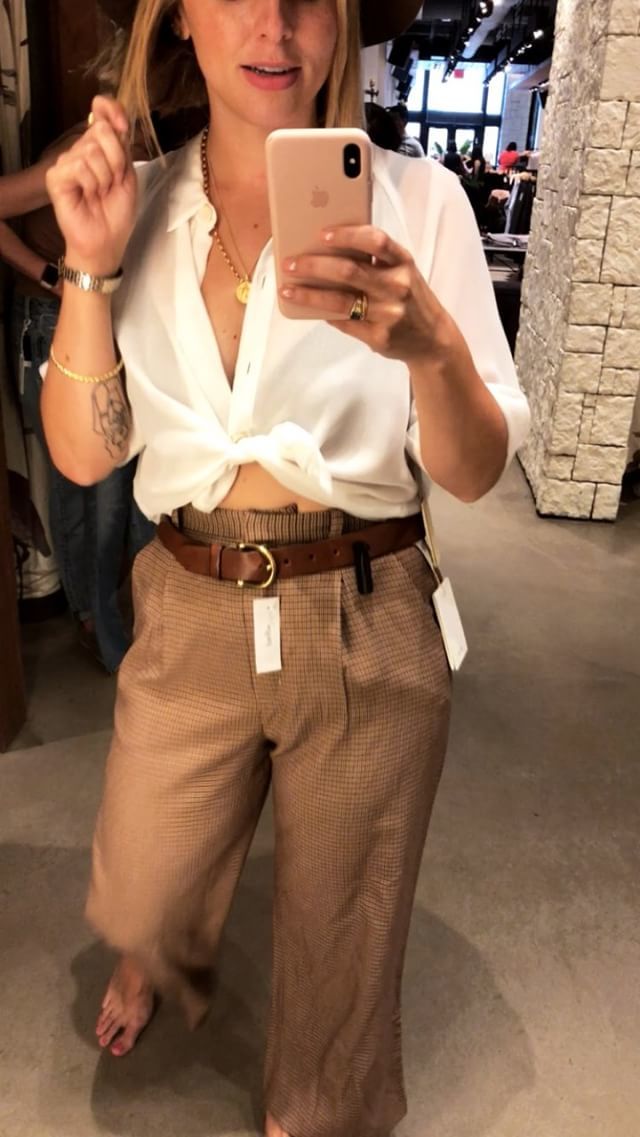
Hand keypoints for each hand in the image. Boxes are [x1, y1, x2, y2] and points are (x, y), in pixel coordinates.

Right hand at [46, 95, 136, 277]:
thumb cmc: (117, 212)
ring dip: (104, 177)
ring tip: (100, 194)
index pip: (102, 113)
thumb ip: (121, 144)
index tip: (123, 126)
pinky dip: (90, 183)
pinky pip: (79, 166)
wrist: (106, 241)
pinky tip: (87, 196)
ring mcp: (67, 162)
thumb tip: (110, 115)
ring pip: (91, 151)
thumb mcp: (128, 174)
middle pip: (101, 132)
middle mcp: (81, 150)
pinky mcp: (56, 177)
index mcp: (100, 147)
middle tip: (112, 184)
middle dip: (116, 161)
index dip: (112, 110)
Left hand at [279, 225, 454, 365]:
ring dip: (309, 294)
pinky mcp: (380, 337)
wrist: (433, 339)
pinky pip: (344, 323)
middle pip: (349, 271)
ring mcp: (389, 314)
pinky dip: (324, 314)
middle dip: (314, 265)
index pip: (376, 241)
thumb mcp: (402, 273)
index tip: (321, 233)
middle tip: (290, 263)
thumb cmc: (410, 298)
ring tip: (288, 289)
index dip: (347, 235)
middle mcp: (398, 286)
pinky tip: (308, 308)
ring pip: (341, 301)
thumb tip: (327, 251)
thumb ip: (375, 261)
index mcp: (403, 262)